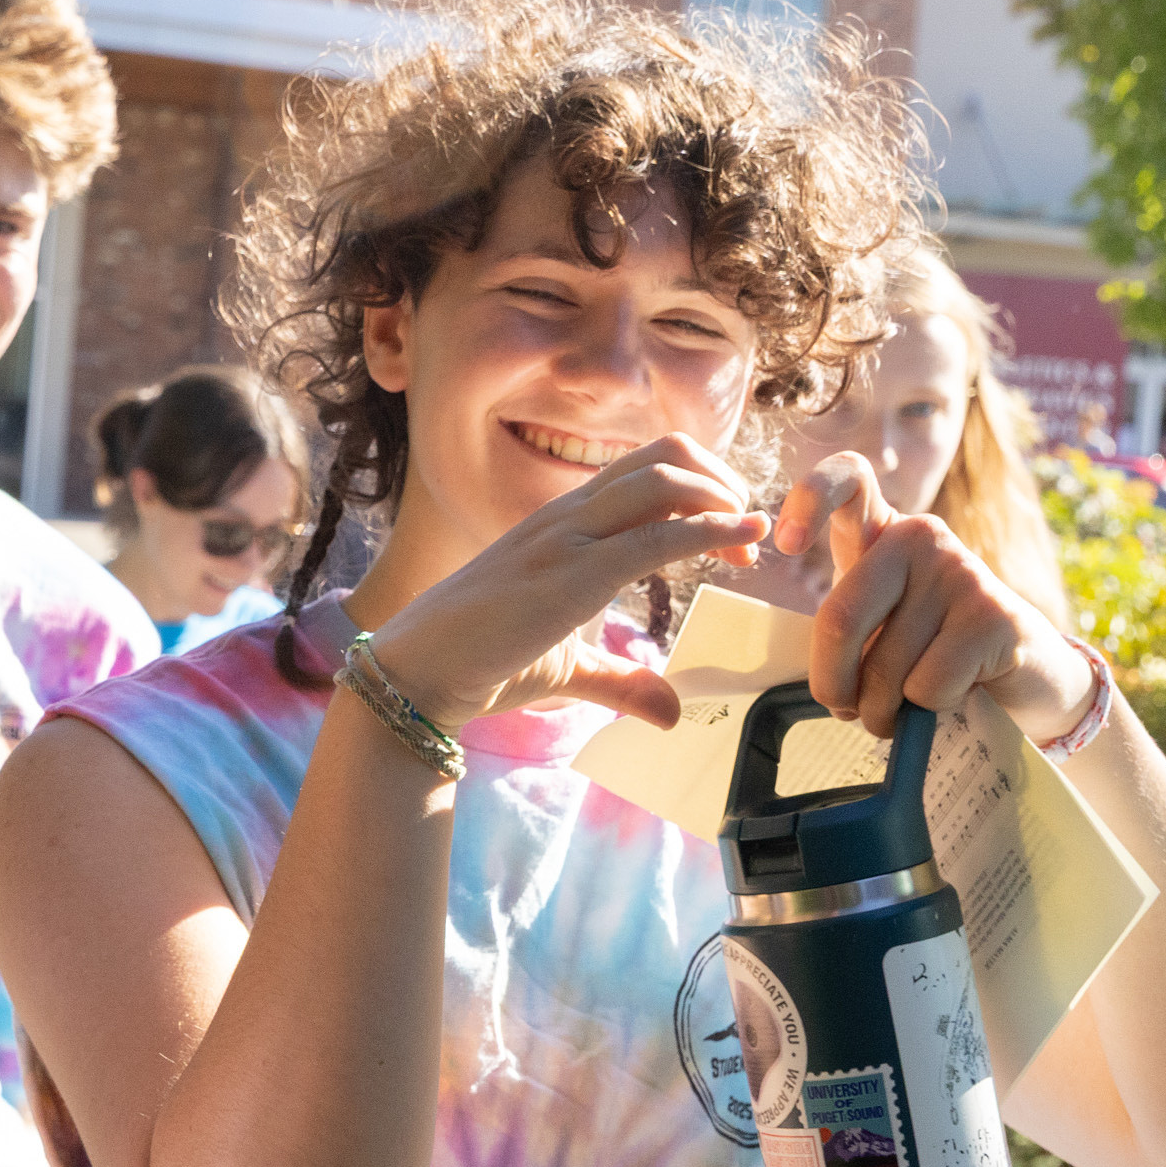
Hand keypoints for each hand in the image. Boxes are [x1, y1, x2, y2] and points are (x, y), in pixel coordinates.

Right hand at [362, 437, 770, 731]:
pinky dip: (712, 531)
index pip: (645, 471)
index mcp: (562, 524)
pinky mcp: (574, 572)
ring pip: (665, 477)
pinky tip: (741, 544)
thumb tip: (670, 712)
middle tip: (746, 532)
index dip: (702, 490)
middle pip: (665, 454)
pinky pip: (658, 534)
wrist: (418, 672)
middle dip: (723, 481)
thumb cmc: (481, 664)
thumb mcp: (568, 669)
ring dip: (723, 499)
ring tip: (747, 540)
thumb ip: (620, 680)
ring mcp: (568, 537)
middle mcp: (567, 516)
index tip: (731, 537)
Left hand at [767, 454, 1098, 742]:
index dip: (809, 498)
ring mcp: (962, 571)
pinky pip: (927, 686)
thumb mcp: (876, 632)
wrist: (1028, 676)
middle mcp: (922, 538)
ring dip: (883, 710)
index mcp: (882, 533)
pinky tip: (961, 690)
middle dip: (832, 685)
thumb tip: (831, 690)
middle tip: (845, 709)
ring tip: (912, 702)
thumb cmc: (932, 653)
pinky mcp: (995, 616)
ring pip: (884, 668)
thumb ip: (843, 637)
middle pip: (841, 619)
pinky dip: (930, 709)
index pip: (848, 479)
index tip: (785, 543)